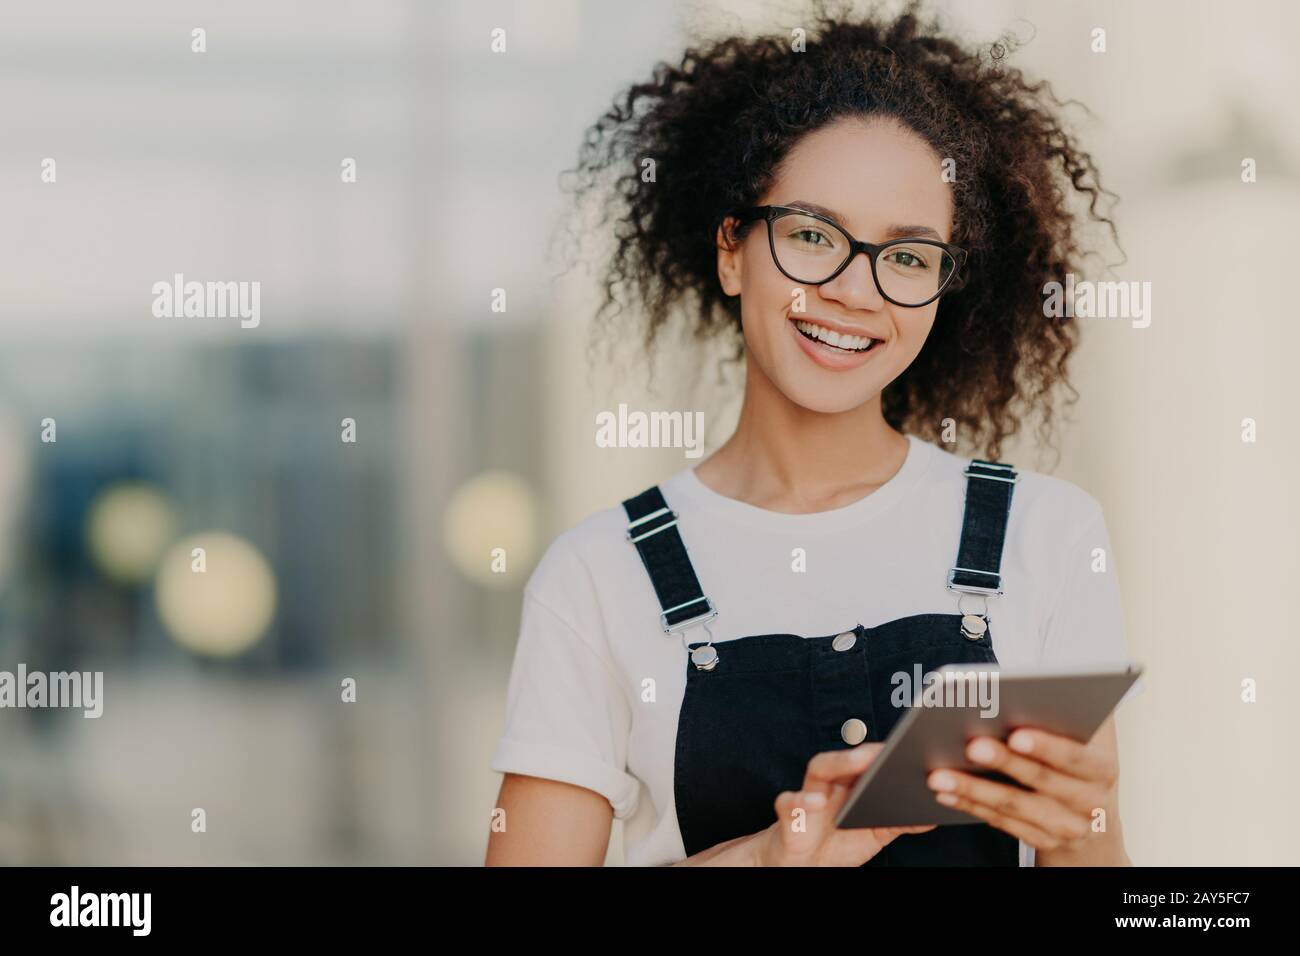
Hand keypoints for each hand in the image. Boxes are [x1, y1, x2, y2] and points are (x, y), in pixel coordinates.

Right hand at [752, 743, 933, 865]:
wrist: (803, 864)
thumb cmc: (837, 841)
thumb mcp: (873, 834)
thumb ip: (897, 823)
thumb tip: (930, 816)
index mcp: (851, 784)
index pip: (868, 761)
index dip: (886, 752)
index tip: (910, 744)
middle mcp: (830, 783)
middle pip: (847, 757)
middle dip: (867, 752)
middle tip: (888, 749)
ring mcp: (808, 795)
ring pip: (819, 768)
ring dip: (838, 762)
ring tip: (859, 761)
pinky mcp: (788, 815)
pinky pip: (790, 803)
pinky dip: (802, 801)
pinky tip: (817, 802)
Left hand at [925, 724, 1119, 853]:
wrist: (1095, 814)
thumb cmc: (1082, 757)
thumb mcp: (1090, 734)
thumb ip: (1069, 711)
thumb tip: (1037, 688)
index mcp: (1103, 769)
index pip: (1074, 757)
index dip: (1046, 747)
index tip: (1016, 734)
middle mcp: (1090, 803)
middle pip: (1040, 781)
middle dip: (1002, 762)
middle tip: (970, 746)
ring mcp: (1066, 828)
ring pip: (1015, 807)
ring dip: (974, 790)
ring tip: (940, 775)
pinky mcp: (1042, 840)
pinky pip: (1002, 823)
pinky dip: (971, 806)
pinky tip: (946, 793)